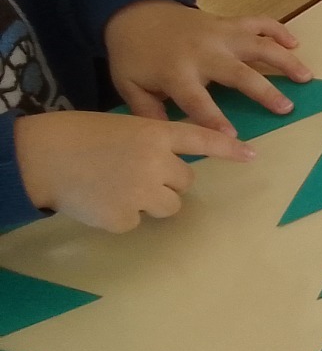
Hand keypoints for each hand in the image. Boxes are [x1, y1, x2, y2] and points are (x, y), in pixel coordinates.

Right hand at [14, 110, 254, 231]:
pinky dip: (120, 216)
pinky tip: (98, 200)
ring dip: (149, 201)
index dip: (228, 148)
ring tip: (115, 187)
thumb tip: (170, 169)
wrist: (39, 156)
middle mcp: (157, 162)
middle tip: (131, 173)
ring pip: (169, 206)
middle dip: (165, 181)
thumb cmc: (78, 137)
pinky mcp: (125, 217)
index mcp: (154, 134)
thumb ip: (151, 144)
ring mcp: (142, 192)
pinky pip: (136, 221)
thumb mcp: (122, 128)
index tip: (252, 155)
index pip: (201, 139)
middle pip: (185, 182)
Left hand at [104, 0, 311, 133]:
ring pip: (257, 45)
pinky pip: (258, 22)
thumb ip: (147, 112)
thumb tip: (166, 139)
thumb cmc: (135, 55)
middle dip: (263, 91)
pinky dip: (278, 30)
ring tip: (306, 77)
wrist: (135, 12)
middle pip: (237, 73)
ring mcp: (219, 34)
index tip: (233, 138)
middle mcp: (202, 52)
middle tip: (285, 108)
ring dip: (284, 60)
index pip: (197, 100)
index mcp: (176, 71)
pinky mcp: (228, 22)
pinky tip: (295, 43)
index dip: (214, 119)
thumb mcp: (129, 86)